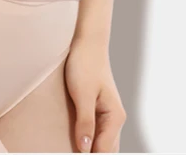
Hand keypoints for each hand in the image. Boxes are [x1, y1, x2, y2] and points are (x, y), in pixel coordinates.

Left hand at [64, 37, 126, 152]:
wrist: (87, 42)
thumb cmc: (85, 64)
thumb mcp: (82, 94)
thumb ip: (85, 122)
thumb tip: (85, 149)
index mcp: (115, 116)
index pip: (104, 150)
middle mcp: (115, 118)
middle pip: (106, 150)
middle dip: (91, 154)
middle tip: (70, 152)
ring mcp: (108, 115)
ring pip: (103, 144)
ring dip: (91, 149)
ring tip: (73, 149)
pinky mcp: (98, 110)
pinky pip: (97, 133)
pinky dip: (89, 141)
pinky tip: (77, 142)